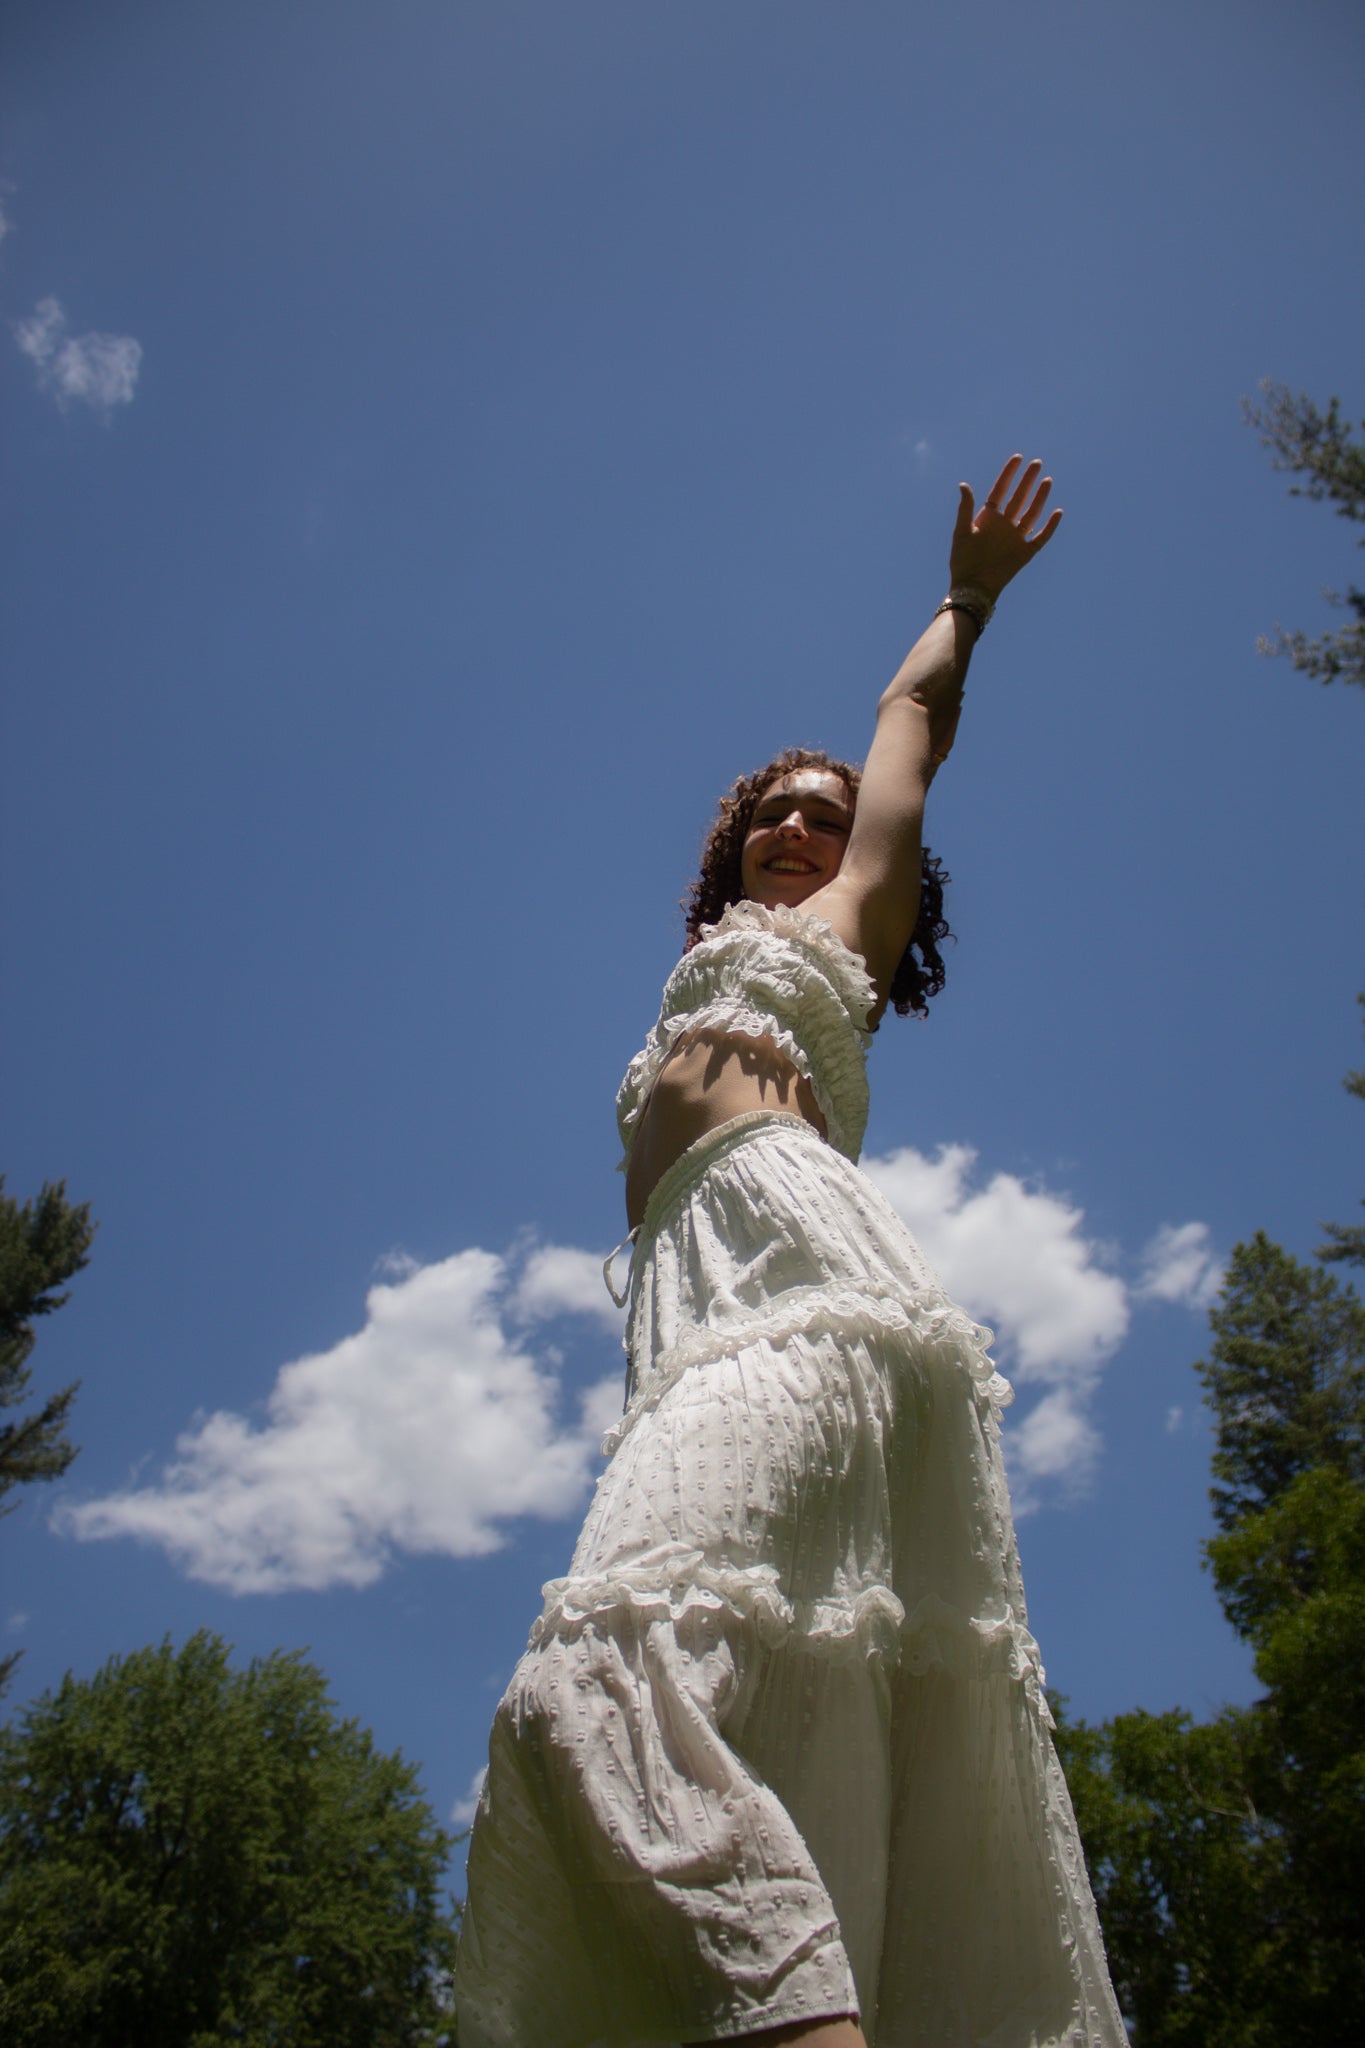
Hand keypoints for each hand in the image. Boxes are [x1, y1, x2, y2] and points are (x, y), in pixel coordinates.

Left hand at [949, 455, 1061, 601]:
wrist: (972, 587)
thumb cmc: (963, 561)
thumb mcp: (962, 531)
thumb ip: (965, 508)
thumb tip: (964, 485)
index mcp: (988, 518)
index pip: (1001, 490)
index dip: (1009, 474)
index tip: (1018, 458)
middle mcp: (1004, 525)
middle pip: (1019, 497)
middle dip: (1028, 480)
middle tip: (1037, 463)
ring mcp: (1015, 538)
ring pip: (1032, 512)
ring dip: (1040, 497)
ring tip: (1047, 480)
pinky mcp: (1025, 553)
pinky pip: (1041, 537)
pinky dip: (1050, 526)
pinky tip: (1057, 511)